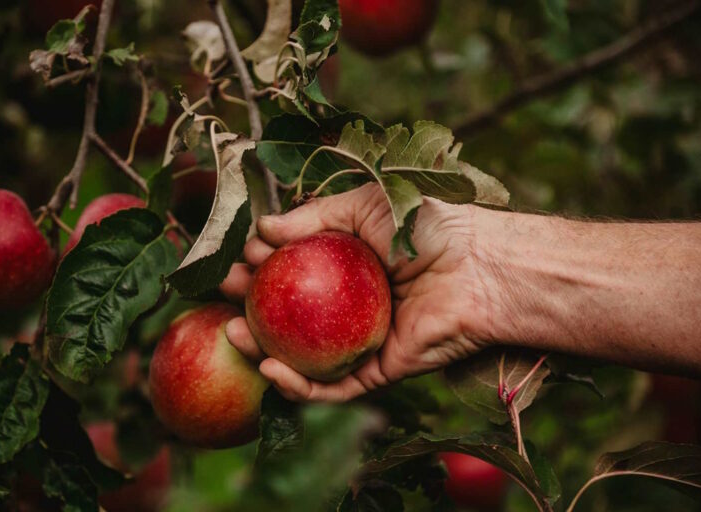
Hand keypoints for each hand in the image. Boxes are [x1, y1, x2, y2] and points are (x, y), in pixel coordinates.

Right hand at [220, 183, 496, 401]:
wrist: (477, 266)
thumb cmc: (426, 227)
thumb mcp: (363, 206)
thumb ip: (312, 216)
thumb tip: (261, 227)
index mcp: (348, 269)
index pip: (292, 273)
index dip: (262, 267)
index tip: (240, 257)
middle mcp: (352, 308)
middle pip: (290, 316)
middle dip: (251, 308)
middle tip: (224, 293)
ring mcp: (363, 342)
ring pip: (303, 358)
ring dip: (262, 350)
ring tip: (233, 331)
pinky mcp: (379, 372)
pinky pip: (331, 387)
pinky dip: (297, 384)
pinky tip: (269, 367)